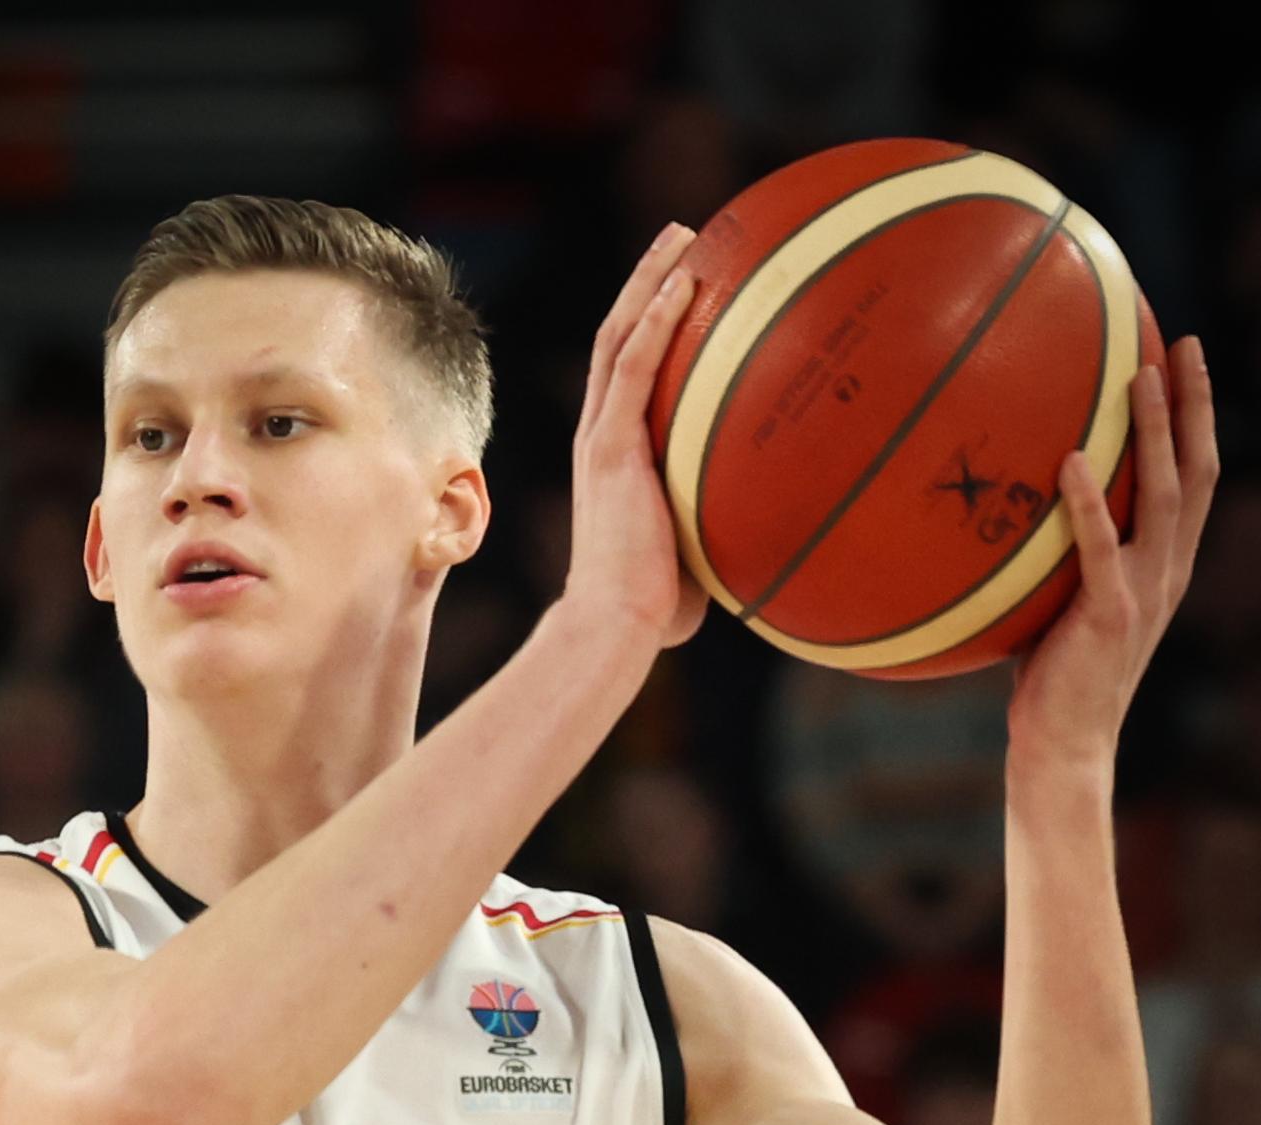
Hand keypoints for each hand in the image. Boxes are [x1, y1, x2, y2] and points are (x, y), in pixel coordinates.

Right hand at [562, 224, 710, 651]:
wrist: (616, 624)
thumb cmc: (658, 611)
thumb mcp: (701, 551)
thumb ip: (727, 524)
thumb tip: (787, 529)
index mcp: (615, 456)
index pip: (628, 374)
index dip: (652, 324)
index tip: (689, 285)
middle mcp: (601, 436)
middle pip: (619, 337)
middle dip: (650, 281)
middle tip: (685, 237)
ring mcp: (601, 438)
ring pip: (619, 337)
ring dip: (650, 281)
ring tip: (682, 236)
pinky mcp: (608, 447)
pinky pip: (632, 368)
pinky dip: (656, 322)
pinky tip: (684, 284)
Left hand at [1005, 337, 1218, 777]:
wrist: (1065, 748)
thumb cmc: (1054, 683)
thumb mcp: (1065, 608)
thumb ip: (1059, 560)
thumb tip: (1010, 510)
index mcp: (1164, 569)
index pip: (1193, 481)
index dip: (1196, 422)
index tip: (1186, 365)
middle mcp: (1167, 573)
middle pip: (1194, 473)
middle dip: (1193, 406)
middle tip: (1182, 345)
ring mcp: (1143, 592)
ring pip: (1161, 496)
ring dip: (1155, 433)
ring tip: (1139, 376)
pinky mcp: (1109, 614)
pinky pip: (1101, 547)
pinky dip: (1088, 503)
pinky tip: (1072, 459)